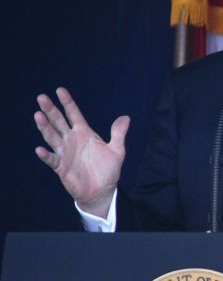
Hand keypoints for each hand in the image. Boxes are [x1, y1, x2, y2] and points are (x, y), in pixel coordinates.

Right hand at [34, 87, 128, 214]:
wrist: (103, 191)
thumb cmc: (108, 170)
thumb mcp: (117, 150)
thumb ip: (118, 134)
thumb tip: (126, 117)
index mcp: (85, 133)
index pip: (74, 114)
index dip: (67, 102)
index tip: (59, 90)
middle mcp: (72, 140)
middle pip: (59, 122)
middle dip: (50, 110)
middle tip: (41, 98)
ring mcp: (65, 153)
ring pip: (52, 137)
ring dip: (45, 127)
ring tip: (38, 115)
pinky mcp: (61, 167)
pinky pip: (52, 159)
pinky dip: (46, 155)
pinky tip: (40, 149)